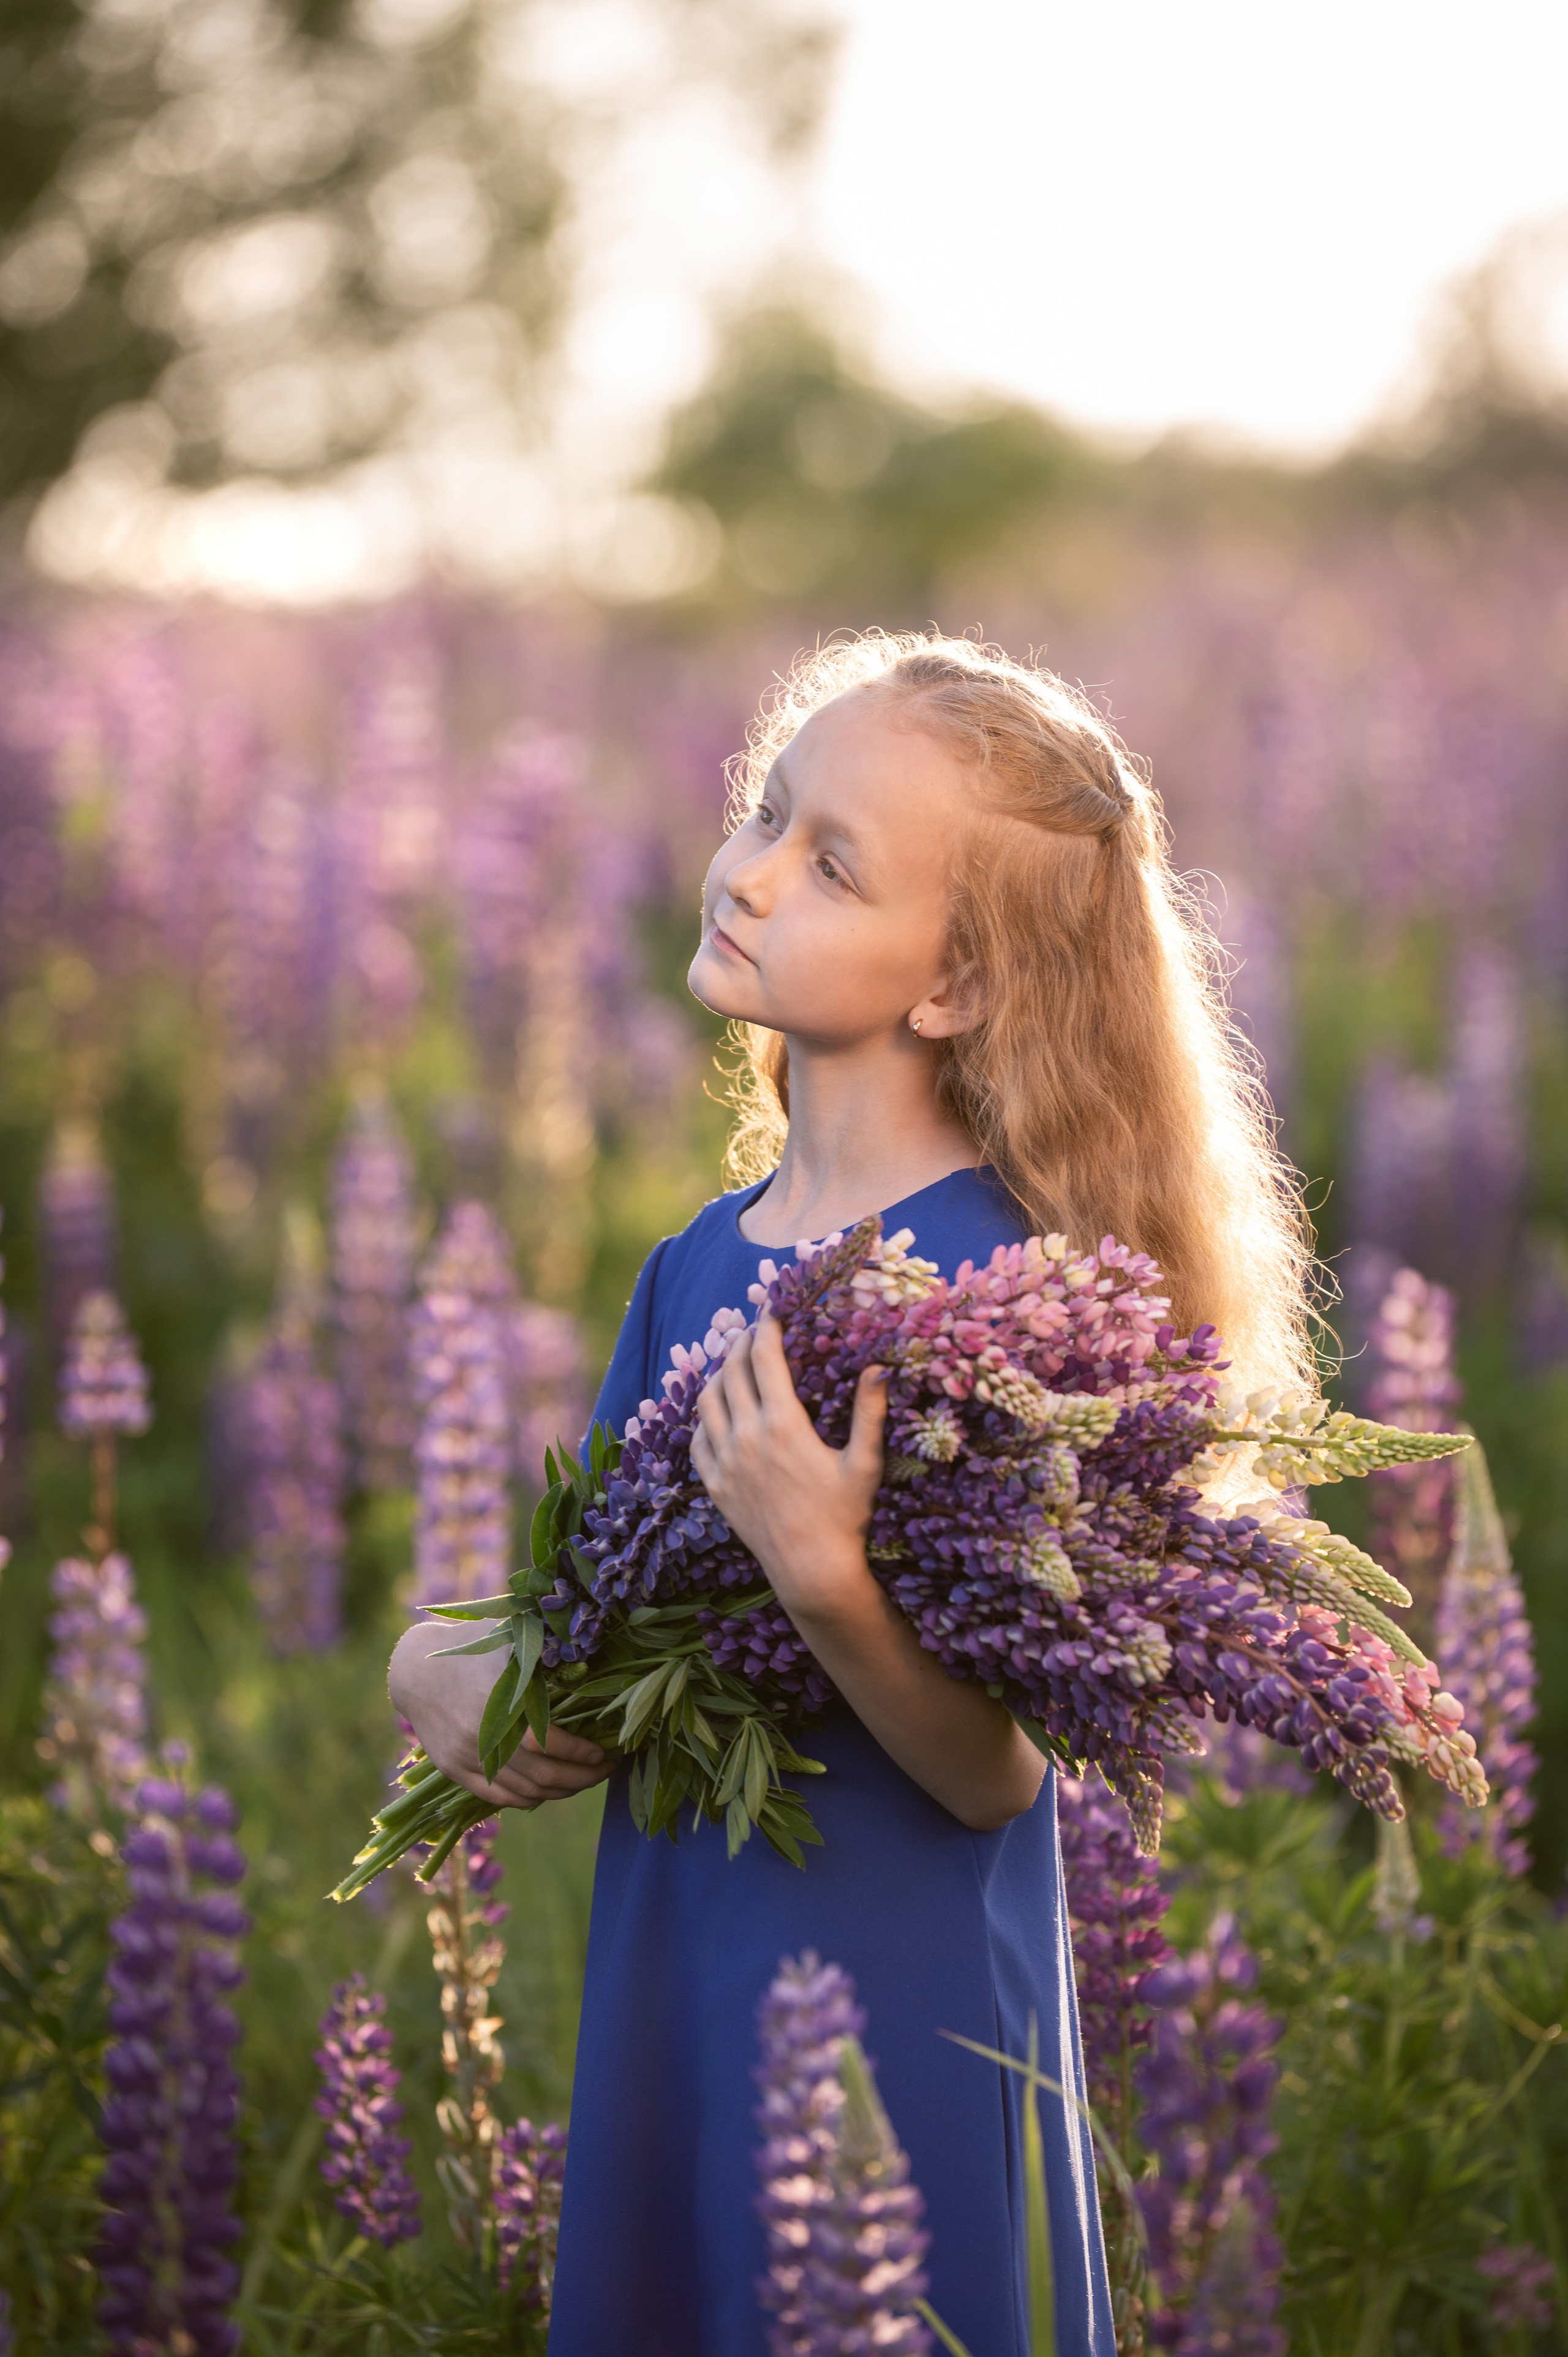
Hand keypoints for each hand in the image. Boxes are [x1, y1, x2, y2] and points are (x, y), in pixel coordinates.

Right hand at [387, 1619, 613, 1811]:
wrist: (415, 1670)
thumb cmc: (470, 1648)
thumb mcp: (508, 1639)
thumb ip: (545, 1651)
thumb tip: (593, 1661)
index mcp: (498, 1703)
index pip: (548, 1743)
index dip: (580, 1753)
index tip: (603, 1751)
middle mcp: (482, 1737)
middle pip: (542, 1776)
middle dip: (582, 1778)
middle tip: (605, 1769)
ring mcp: (466, 1758)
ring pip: (524, 1792)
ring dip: (560, 1791)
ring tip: (584, 1779)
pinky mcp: (455, 1771)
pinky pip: (498, 1798)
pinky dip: (528, 1799)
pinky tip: (549, 1791)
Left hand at [689, 1315, 888, 1622]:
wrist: (811, 1570)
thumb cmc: (844, 1517)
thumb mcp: (865, 1463)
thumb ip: (870, 1413)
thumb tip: (879, 1368)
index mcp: (784, 1424)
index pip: (764, 1357)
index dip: (766, 1327)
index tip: (773, 1311)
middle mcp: (747, 1437)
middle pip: (731, 1371)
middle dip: (741, 1343)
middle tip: (754, 1333)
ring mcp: (725, 1462)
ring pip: (707, 1400)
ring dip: (718, 1374)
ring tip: (733, 1365)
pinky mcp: (714, 1485)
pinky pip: (697, 1439)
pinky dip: (704, 1417)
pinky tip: (718, 1412)